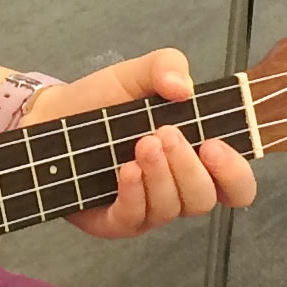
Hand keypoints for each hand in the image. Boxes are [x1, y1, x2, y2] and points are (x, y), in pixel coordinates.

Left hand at [19, 48, 255, 239]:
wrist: (51, 114)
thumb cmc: (102, 100)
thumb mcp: (136, 74)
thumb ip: (167, 66)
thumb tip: (184, 87)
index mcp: (194, 160)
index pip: (235, 186)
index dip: (234, 173)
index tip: (214, 145)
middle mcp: (175, 189)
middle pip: (204, 199)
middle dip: (188, 167)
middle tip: (165, 134)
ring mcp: (146, 208)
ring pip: (172, 209)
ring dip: (161, 176)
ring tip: (141, 144)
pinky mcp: (113, 220)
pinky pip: (135, 219)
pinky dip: (135, 194)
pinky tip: (126, 170)